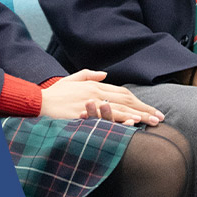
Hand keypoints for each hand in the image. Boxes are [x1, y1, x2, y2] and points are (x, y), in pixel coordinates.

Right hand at [40, 69, 164, 125]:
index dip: (138, 101)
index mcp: (94, 86)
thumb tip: (105, 74)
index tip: (151, 110)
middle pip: (126, 99)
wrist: (35, 102)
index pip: (122, 93)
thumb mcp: (71, 80)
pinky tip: (133, 122)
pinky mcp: (85, 112)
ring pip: (120, 107)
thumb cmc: (52, 94)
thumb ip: (88, 75)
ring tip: (153, 121)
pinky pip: (107, 116)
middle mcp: (95, 92)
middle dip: (145, 109)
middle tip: (160, 118)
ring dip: (138, 113)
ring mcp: (90, 102)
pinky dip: (121, 118)